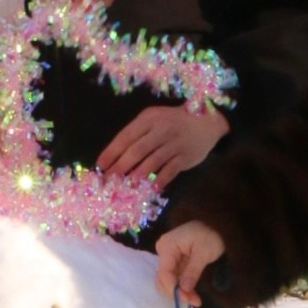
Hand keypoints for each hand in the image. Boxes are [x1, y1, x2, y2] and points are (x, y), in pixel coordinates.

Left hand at [96, 104, 229, 182]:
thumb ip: (137, 133)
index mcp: (149, 119)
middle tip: (108, 180)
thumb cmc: (173, 121)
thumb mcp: (154, 118)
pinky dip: (158, 181)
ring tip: (124, 187)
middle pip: (137, 150)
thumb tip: (115, 156)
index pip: (126, 136)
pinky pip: (169, 171)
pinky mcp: (185, 157)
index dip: (111, 152)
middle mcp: (161, 130)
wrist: (207, 121)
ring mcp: (174, 144)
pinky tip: (149, 189)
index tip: (100, 166)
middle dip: (120, 166)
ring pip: (152, 162)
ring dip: (136, 176)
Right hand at [155, 221, 225, 305]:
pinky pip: (175, 276)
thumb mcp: (204, 253)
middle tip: (195, 302)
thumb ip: (192, 272)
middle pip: (163, 278)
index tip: (189, 300)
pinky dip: (182, 286)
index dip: (174, 289)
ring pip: (168, 279)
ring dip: (180, 291)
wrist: (220, 223)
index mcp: (167, 246)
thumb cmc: (212, 234)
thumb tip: (183, 290)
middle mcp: (163, 250)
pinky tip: (193, 293)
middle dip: (176, 292)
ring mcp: (169, 255)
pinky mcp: (176, 259)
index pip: (164, 273)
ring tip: (196, 300)